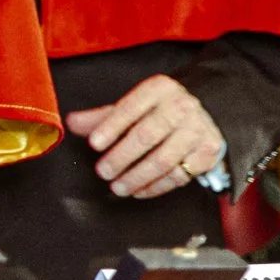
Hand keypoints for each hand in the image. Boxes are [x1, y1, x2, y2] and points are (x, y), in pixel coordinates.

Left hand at [68, 75, 224, 197]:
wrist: (207, 112)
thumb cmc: (160, 109)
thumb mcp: (134, 104)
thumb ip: (103, 116)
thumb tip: (72, 123)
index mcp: (159, 89)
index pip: (130, 108)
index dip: (110, 127)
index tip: (94, 144)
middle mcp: (181, 107)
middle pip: (147, 136)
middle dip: (121, 157)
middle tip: (102, 171)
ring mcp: (198, 131)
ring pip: (163, 159)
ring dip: (137, 177)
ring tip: (117, 186)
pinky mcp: (208, 153)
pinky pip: (179, 175)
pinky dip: (156, 186)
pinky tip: (139, 190)